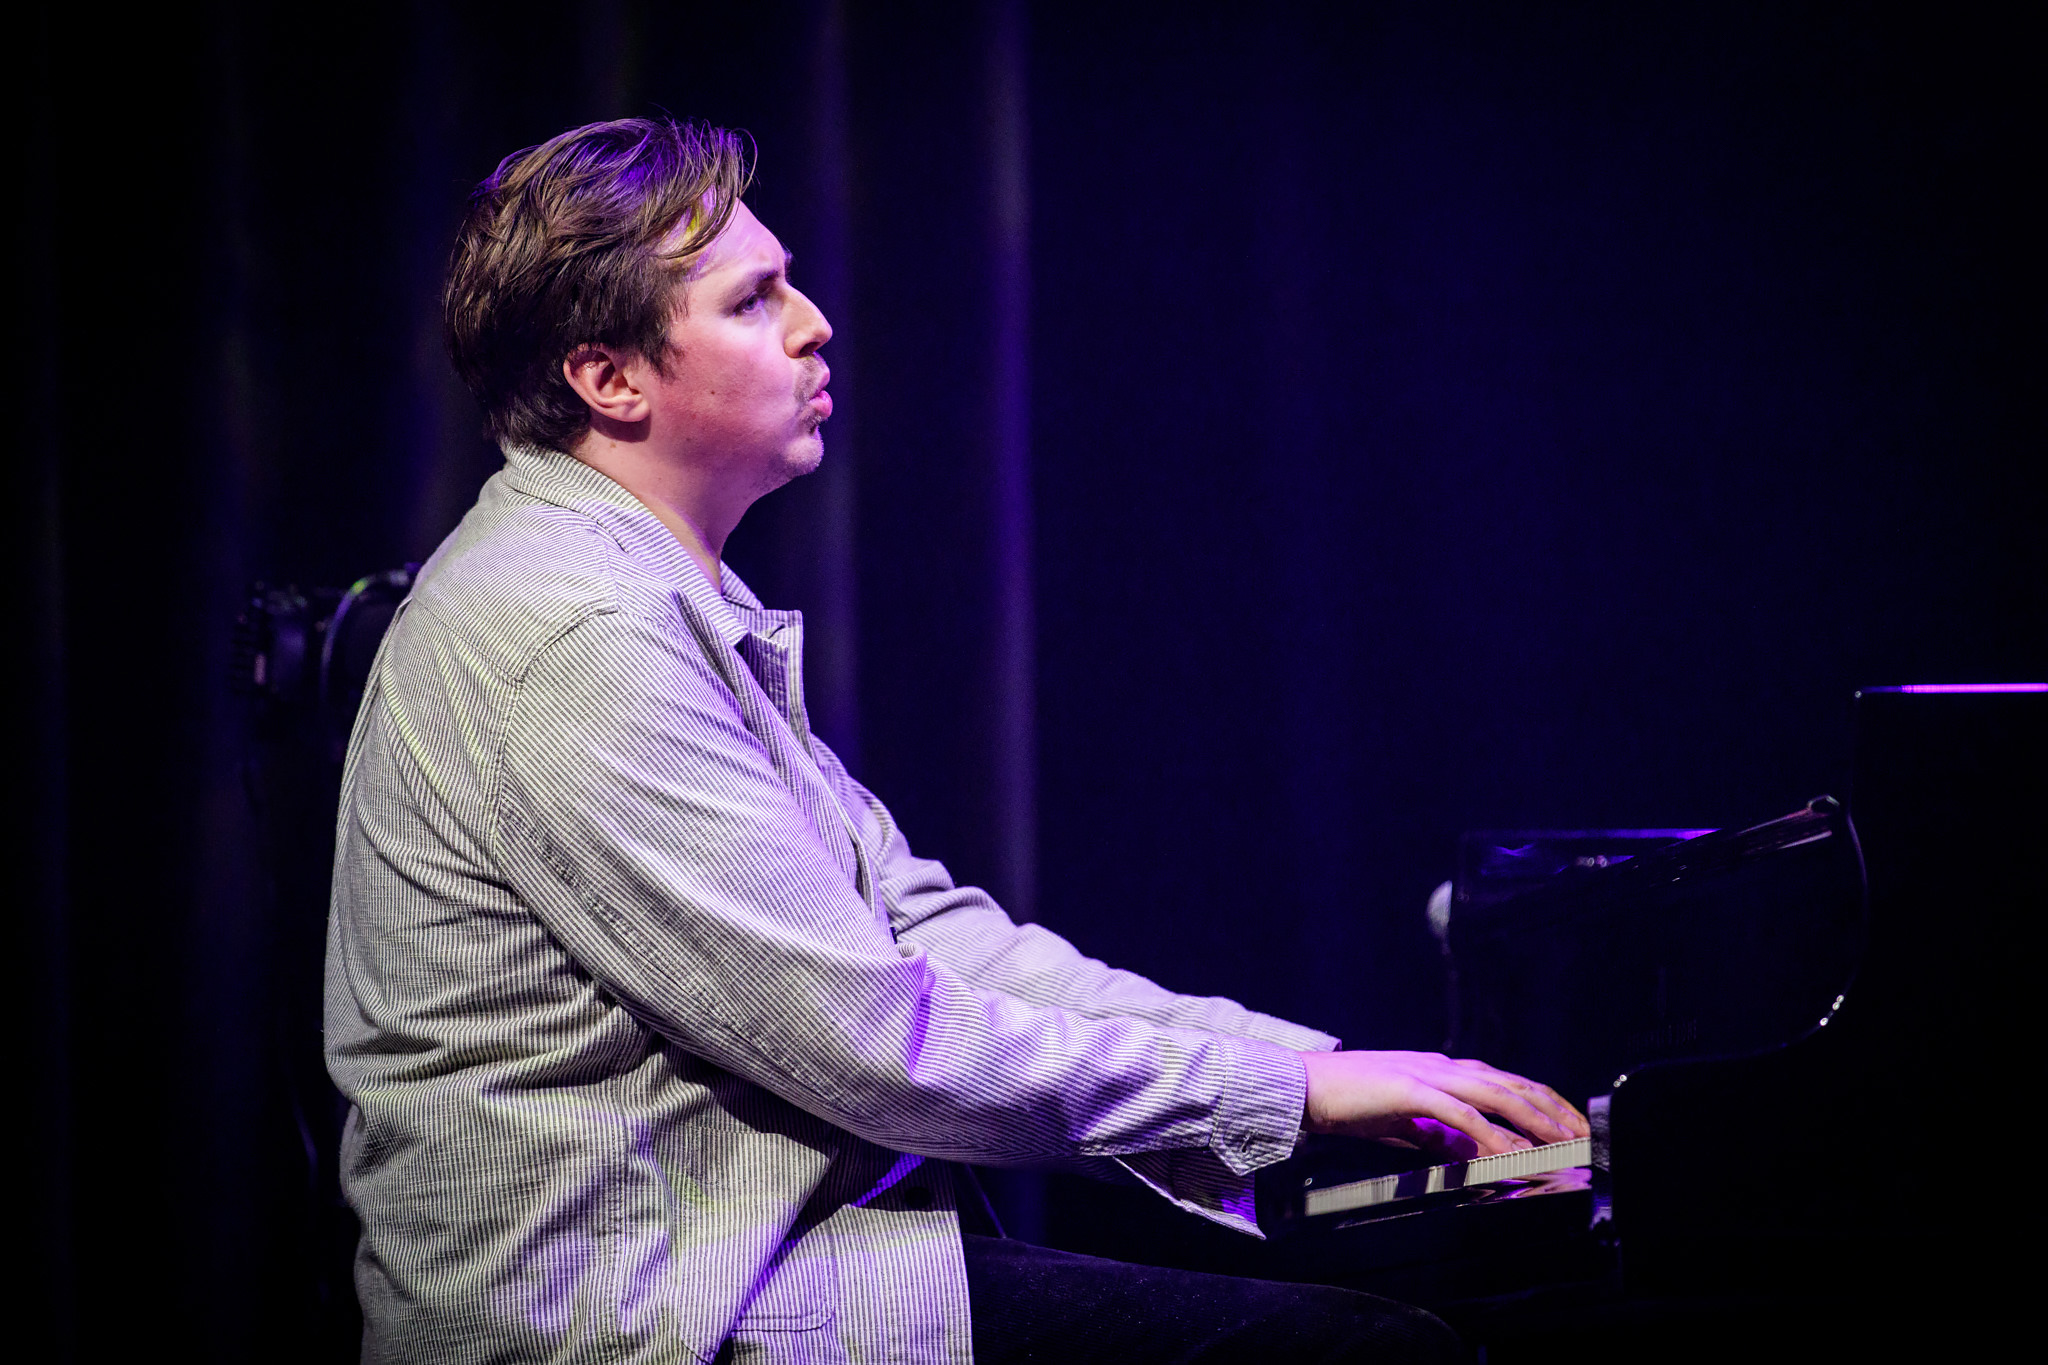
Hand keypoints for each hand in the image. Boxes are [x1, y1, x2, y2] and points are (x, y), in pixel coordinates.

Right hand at [1297, 1050, 1587, 1157]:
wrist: (1304, 1086)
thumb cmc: (1347, 1101)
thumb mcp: (1402, 1120)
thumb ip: (1437, 1133)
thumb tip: (1471, 1154)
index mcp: (1441, 1068)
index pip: (1505, 1080)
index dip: (1542, 1100)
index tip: (1568, 1122)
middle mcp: (1441, 1065)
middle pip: (1512, 1083)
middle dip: (1553, 1109)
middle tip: (1582, 1133)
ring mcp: (1427, 1075)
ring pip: (1496, 1094)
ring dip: (1534, 1120)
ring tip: (1561, 1142)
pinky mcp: (1411, 1091)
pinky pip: (1461, 1115)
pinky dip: (1491, 1135)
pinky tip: (1509, 1153)